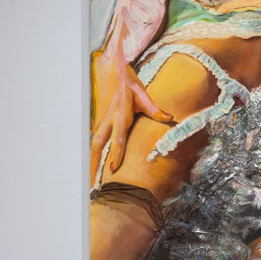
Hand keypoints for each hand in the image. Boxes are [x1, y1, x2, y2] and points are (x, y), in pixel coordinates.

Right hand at [90, 48, 173, 180]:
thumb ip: (155, 109)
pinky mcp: (101, 125)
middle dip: (94, 164)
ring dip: (90, 162)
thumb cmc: (133, 87)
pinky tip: (91, 169)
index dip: (116, 153)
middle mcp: (108, 121)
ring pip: (94, 146)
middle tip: (93, 183)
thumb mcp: (145, 96)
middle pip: (98, 146)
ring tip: (90, 182)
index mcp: (120, 115)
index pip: (118, 138)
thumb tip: (170, 117)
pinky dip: (92, 156)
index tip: (113, 168)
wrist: (118, 75)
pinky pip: (95, 143)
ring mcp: (103, 123)